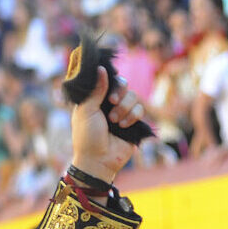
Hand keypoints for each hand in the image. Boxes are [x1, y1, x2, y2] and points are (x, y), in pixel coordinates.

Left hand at [70, 67, 146, 182]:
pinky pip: (140, 109)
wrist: (98, 160)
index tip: (108, 88)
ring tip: (114, 121)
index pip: (108, 80)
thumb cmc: (87, 136)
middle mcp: (109, 104)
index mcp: (95, 99)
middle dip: (120, 92)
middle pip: (124, 85)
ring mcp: (122, 112)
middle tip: (112, 102)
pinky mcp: (133, 122)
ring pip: (134, 97)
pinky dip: (132, 116)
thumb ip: (95, 90)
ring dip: (124, 108)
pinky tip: (123, 126)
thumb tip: (101, 68)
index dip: (112, 81)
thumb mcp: (86, 111)